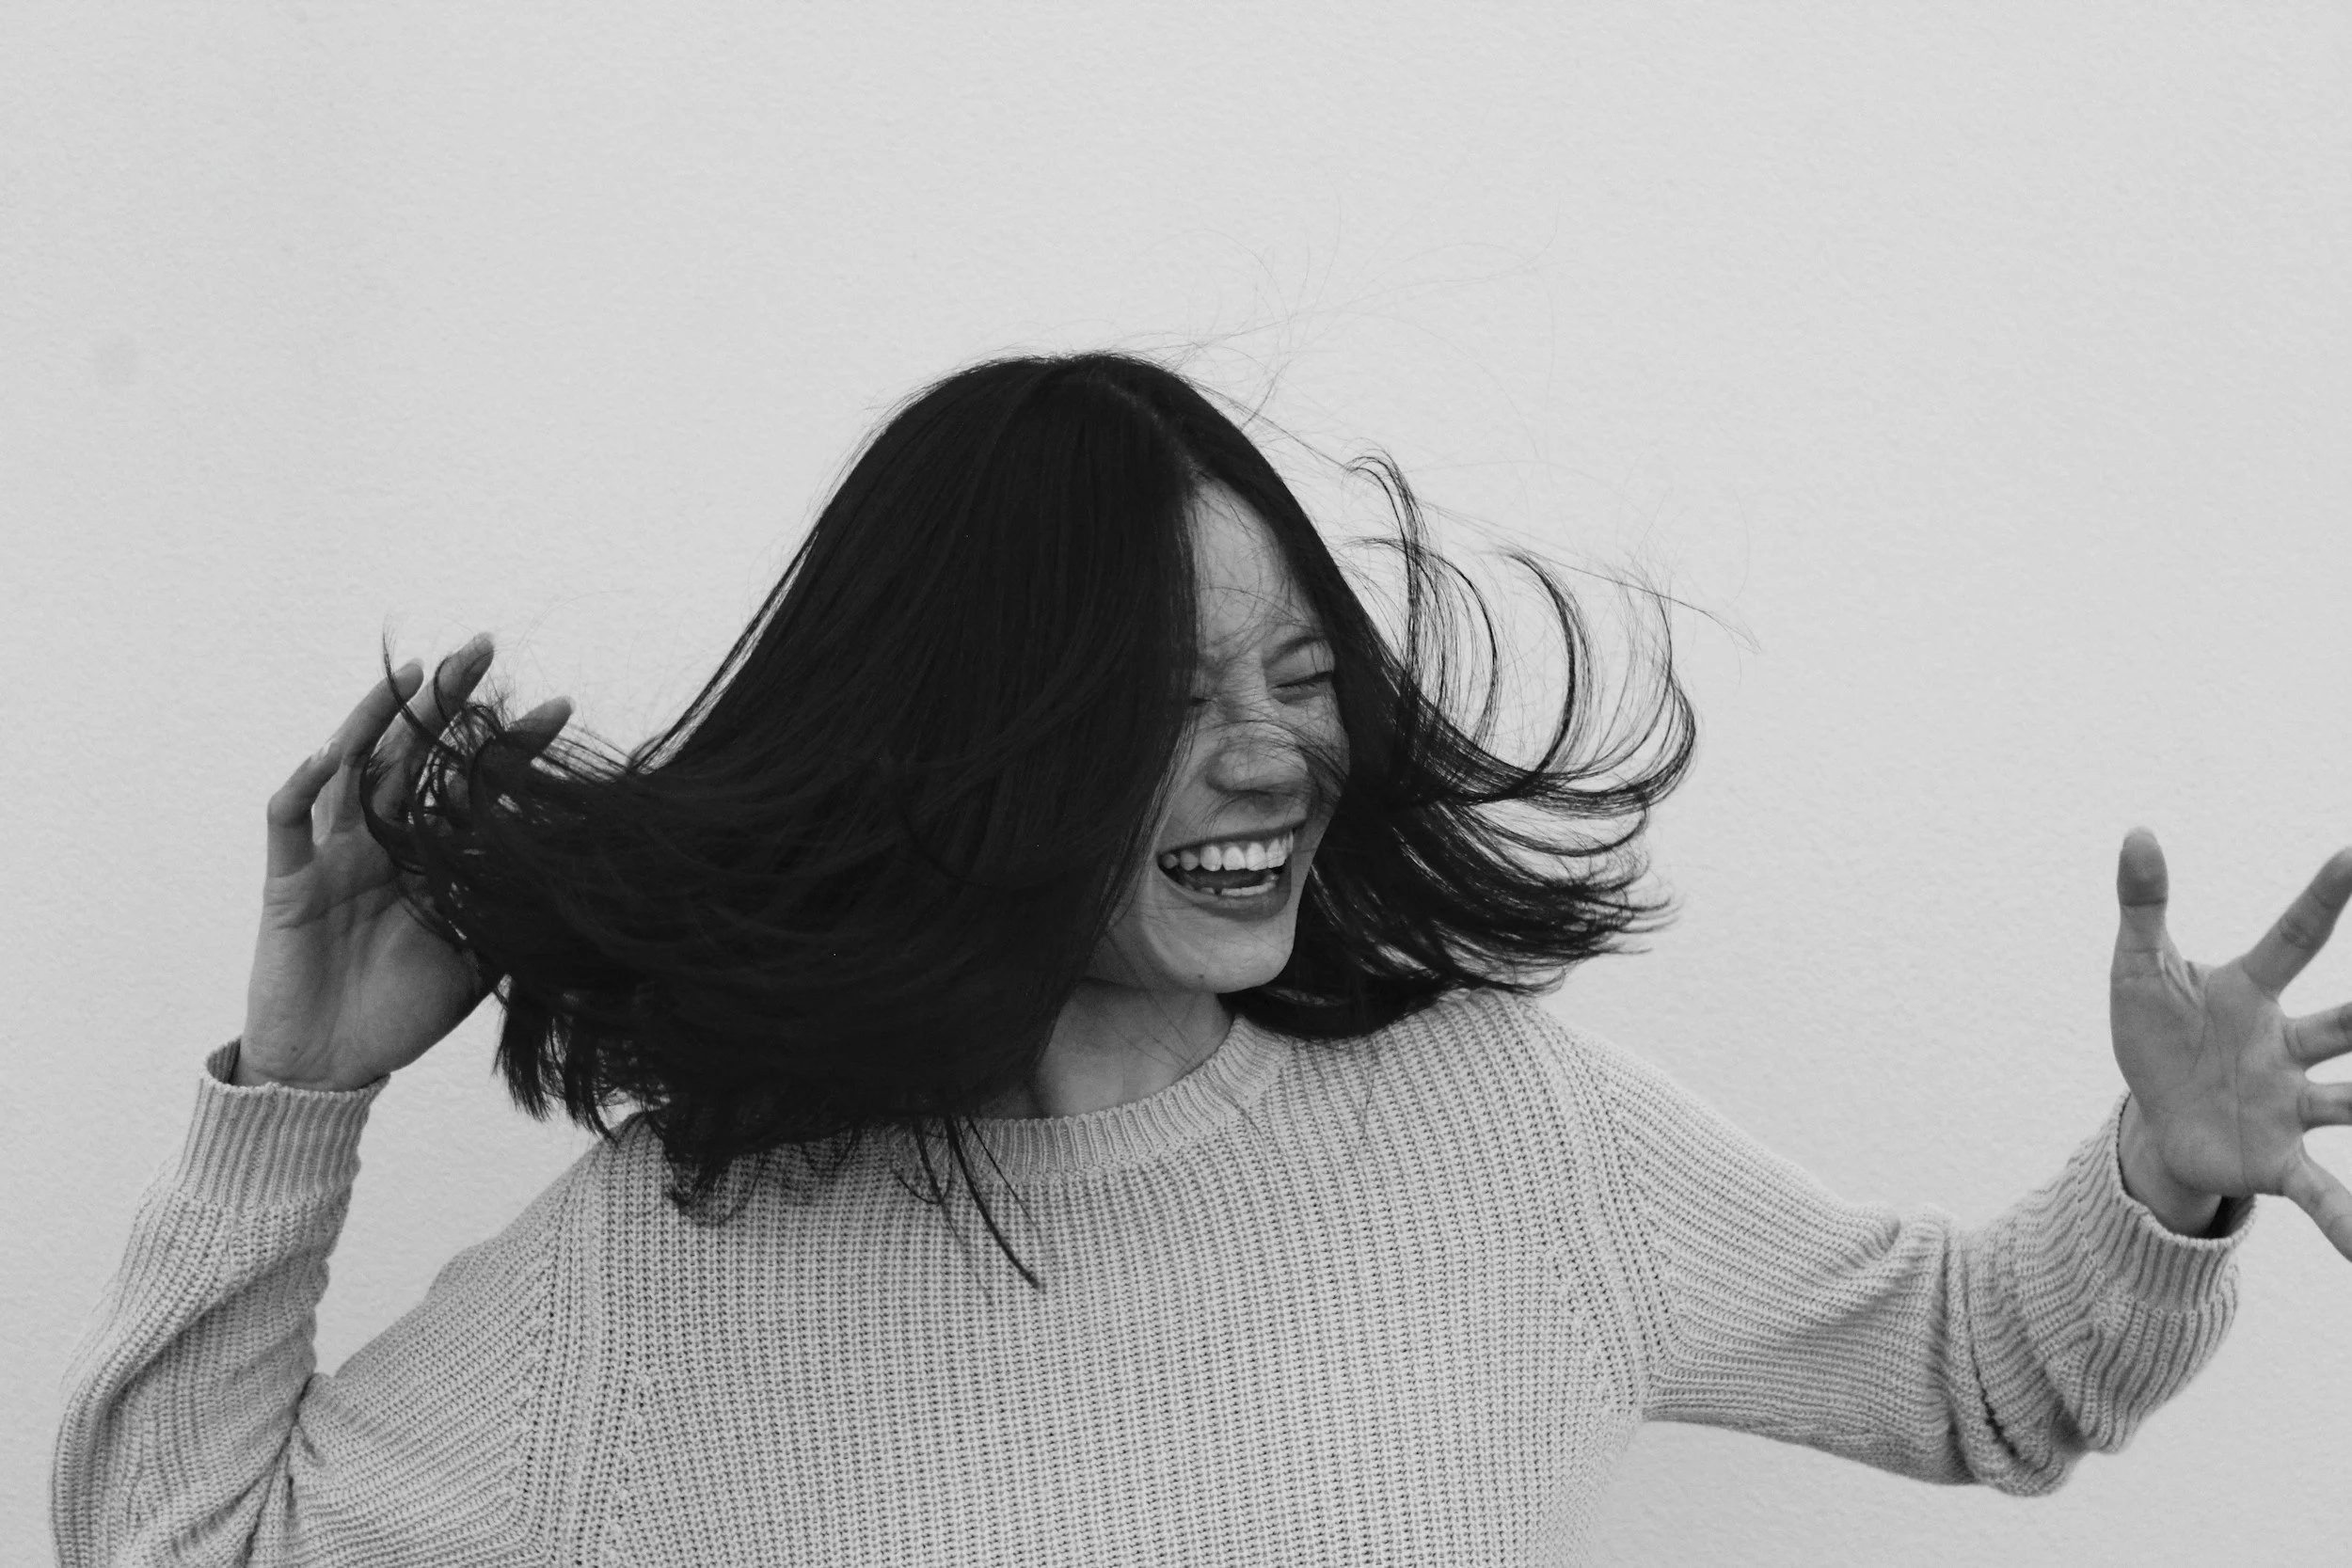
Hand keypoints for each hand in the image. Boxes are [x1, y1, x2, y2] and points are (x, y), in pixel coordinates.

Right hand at [237, 636, 572, 1090]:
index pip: (475, 785)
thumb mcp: (478, 960)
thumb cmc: (403, 1013)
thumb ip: (514, 915)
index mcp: (430, 857)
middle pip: (414, 754)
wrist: (333, 1067)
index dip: (513, 746)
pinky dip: (302, 786)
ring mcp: (333, 857)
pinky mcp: (288, 884)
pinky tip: (328, 753)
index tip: (563, 706)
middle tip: (482, 647)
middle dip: (446, 702)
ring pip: (351, 770)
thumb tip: (584, 886)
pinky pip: (288, 825)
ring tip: (410, 674)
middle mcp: (383, 843)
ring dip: (376, 719)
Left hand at [2110, 826, 2351, 1257]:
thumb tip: (2137, 833)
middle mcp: (2287, 1046)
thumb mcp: (2138, 969)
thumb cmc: (2156, 1032)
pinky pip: (2324, 1190)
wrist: (2155, 1117)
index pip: (2296, 937)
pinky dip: (2349, 1219)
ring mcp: (2293, 1104)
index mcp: (2250, 992)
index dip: (2325, 897)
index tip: (2351, 852)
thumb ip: (2142, 904)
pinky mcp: (2280, 1159)